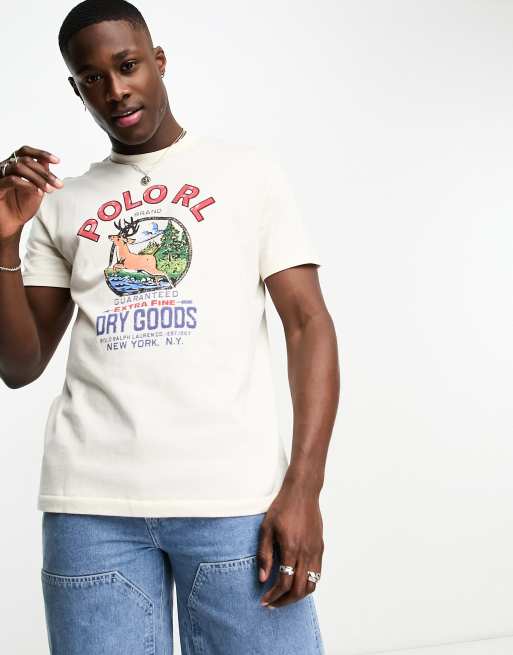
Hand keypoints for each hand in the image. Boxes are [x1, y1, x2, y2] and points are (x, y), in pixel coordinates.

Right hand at [0, 145, 63, 239]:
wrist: (13, 224)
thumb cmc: (23, 206)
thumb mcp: (37, 189)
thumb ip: (41, 176)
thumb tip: (48, 162)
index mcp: (14, 165)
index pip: (25, 151)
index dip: (41, 153)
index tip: (58, 161)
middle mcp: (5, 167)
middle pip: (26, 160)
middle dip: (45, 172)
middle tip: (58, 184)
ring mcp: (0, 176)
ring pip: (19, 167)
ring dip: (38, 178)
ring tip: (49, 189)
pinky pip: (11, 180)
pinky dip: (27, 184)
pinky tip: (38, 192)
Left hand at [257, 479, 323, 608]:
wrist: (302, 492)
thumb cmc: (282, 507)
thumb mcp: (266, 528)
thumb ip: (264, 554)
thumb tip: (263, 578)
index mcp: (291, 548)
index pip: (284, 583)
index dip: (273, 596)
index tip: (264, 601)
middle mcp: (306, 552)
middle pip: (299, 589)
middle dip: (285, 601)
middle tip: (273, 604)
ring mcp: (315, 551)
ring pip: (311, 585)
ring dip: (298, 595)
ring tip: (284, 596)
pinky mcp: (320, 547)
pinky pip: (317, 574)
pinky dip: (307, 584)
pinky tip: (296, 581)